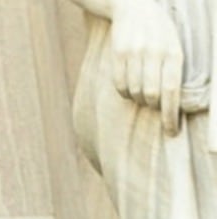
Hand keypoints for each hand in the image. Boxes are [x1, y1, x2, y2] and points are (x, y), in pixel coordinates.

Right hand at [106, 0, 183, 133]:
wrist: (134, 6)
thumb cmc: (159, 32)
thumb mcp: (173, 46)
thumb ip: (172, 72)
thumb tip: (168, 105)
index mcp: (174, 52)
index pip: (172, 91)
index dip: (171, 115)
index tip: (171, 132)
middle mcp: (154, 53)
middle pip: (151, 95)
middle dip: (153, 106)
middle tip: (154, 104)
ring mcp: (135, 53)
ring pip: (135, 92)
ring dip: (138, 98)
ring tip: (142, 90)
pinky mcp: (118, 54)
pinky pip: (120, 85)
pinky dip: (125, 92)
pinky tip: (130, 85)